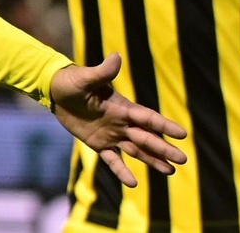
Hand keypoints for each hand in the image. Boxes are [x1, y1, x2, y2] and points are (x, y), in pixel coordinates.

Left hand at [50, 53, 187, 186]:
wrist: (56, 92)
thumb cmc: (71, 81)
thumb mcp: (86, 78)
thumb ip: (102, 72)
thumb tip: (116, 56)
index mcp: (122, 107)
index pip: (148, 118)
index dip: (164, 125)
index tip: (182, 134)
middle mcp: (121, 122)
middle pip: (147, 138)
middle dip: (164, 148)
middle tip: (183, 160)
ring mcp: (111, 134)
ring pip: (136, 151)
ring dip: (153, 160)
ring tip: (170, 171)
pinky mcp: (98, 143)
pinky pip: (113, 160)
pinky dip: (122, 171)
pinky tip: (133, 183)